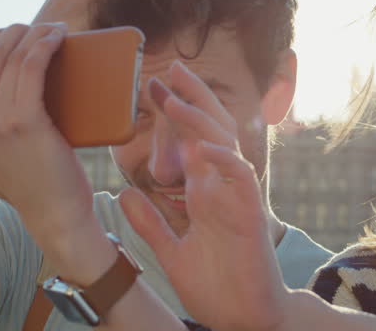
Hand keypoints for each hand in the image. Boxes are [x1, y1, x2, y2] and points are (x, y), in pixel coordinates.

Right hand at [0, 23, 92, 234]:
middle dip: (18, 31)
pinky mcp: (25, 119)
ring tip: (57, 29)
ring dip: (36, 32)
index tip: (22, 32)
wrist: (52, 212)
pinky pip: (32, 66)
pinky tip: (58, 35)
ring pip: (13, 56)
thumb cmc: (20, 188)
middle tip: (45, 28)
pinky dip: (45, 44)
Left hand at [120, 61, 288, 330]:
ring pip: (224, 145)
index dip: (172, 113)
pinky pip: (241, 178)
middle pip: (209, 129)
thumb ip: (151, 222)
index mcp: (203, 191)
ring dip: (201, 120)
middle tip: (168, 69)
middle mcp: (220, 186)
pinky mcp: (250, 214)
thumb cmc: (214, 285)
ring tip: (175, 98)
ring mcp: (237, 197)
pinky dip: (224, 160)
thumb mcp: (170, 250)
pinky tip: (203, 147)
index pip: (188, 140)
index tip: (150, 87)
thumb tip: (125, 193)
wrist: (242, 317)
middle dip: (191, 98)